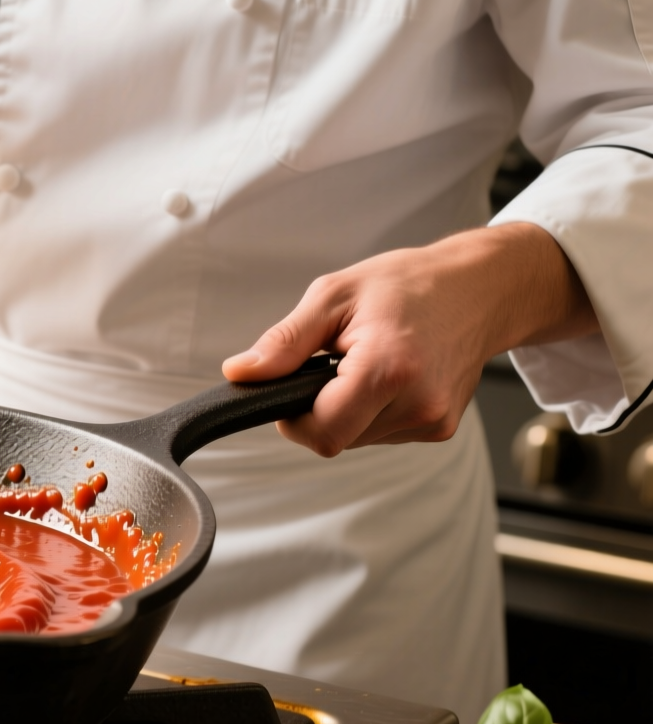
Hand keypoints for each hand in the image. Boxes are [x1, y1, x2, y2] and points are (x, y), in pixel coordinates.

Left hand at [222, 223, 598, 455]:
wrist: (482, 287)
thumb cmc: (410, 283)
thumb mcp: (334, 296)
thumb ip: (284, 342)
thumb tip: (241, 373)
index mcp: (389, 369)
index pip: (320, 432)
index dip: (293, 416)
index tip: (294, 385)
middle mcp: (418, 404)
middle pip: (335, 439)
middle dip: (319, 409)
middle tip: (332, 363)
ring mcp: (433, 421)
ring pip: (357, 438)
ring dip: (347, 409)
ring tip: (365, 362)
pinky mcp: (440, 428)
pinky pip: (382, 433)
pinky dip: (372, 410)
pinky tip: (388, 375)